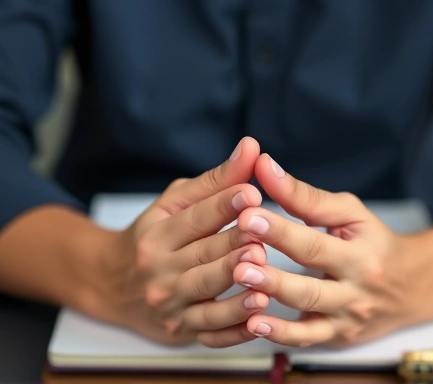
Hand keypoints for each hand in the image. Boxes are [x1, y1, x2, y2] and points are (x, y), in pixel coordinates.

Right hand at [90, 138, 269, 346]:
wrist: (113, 284)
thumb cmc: (152, 236)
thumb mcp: (174, 203)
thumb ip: (216, 180)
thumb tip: (252, 147)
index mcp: (158, 234)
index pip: (195, 218)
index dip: (223, 205)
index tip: (250, 193)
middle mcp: (160, 270)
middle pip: (203, 256)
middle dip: (234, 247)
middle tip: (263, 238)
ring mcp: (170, 304)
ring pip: (206, 295)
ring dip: (235, 291)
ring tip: (264, 281)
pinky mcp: (180, 329)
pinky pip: (209, 333)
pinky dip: (233, 330)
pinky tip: (256, 322)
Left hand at [232, 154, 432, 347]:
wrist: (410, 287)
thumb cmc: (373, 242)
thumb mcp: (349, 213)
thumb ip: (305, 196)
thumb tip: (264, 168)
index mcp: (361, 254)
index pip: (315, 242)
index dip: (281, 231)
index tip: (248, 216)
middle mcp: (355, 290)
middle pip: (310, 285)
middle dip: (274, 276)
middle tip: (239, 264)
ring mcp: (346, 318)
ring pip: (307, 314)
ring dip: (272, 304)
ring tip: (242, 290)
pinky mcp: (337, 336)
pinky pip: (307, 339)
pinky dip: (281, 335)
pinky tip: (253, 324)